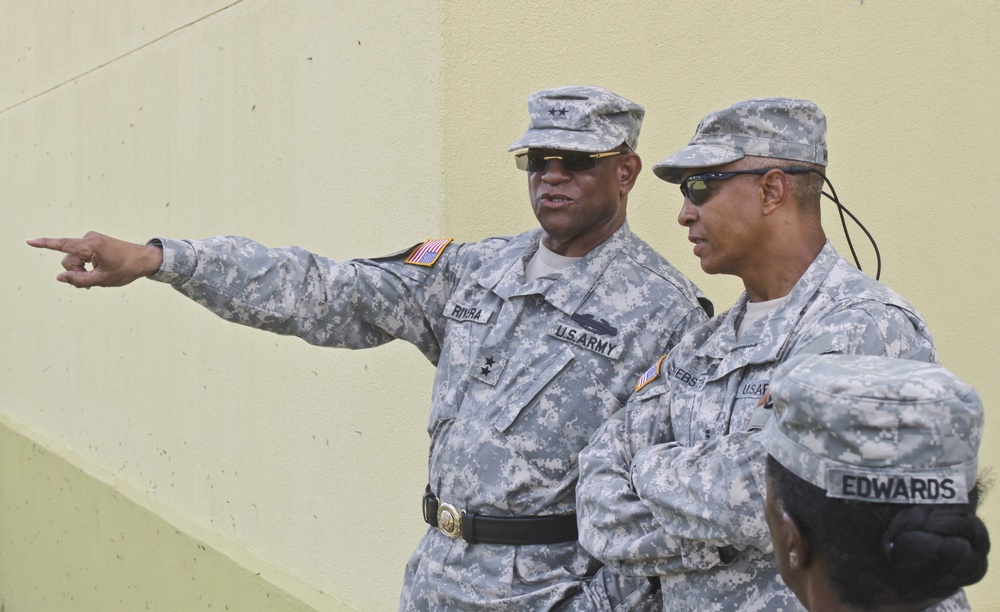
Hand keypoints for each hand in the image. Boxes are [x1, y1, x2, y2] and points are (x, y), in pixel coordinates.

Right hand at [26, 231, 163, 287]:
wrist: (145, 259)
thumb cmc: (126, 269)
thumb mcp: (103, 280)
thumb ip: (79, 280)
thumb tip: (59, 277)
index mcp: (91, 245)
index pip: (62, 245)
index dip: (44, 244)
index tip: (28, 241)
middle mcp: (88, 238)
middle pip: (69, 260)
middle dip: (76, 272)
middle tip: (92, 281)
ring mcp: (91, 239)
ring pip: (74, 259)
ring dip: (81, 270)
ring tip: (97, 276)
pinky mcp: (94, 242)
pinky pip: (81, 256)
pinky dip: (85, 265)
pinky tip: (96, 271)